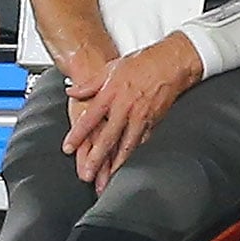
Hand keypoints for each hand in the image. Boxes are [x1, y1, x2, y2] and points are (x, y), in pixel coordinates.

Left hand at [61, 34, 199, 186]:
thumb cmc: (142, 63)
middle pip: (107, 137)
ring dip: (116, 163)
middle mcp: (125, 107)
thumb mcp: (111, 68)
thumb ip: (90, 83)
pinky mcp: (154, 121)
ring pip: (126, 144)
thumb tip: (72, 91)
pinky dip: (134, 153)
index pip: (90, 118)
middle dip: (96, 158)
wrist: (172, 63)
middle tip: (87, 174)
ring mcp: (141, 116)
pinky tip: (128, 163)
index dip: (78, 135)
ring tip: (108, 177)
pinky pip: (142, 141)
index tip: (68, 148)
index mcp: (111, 93)